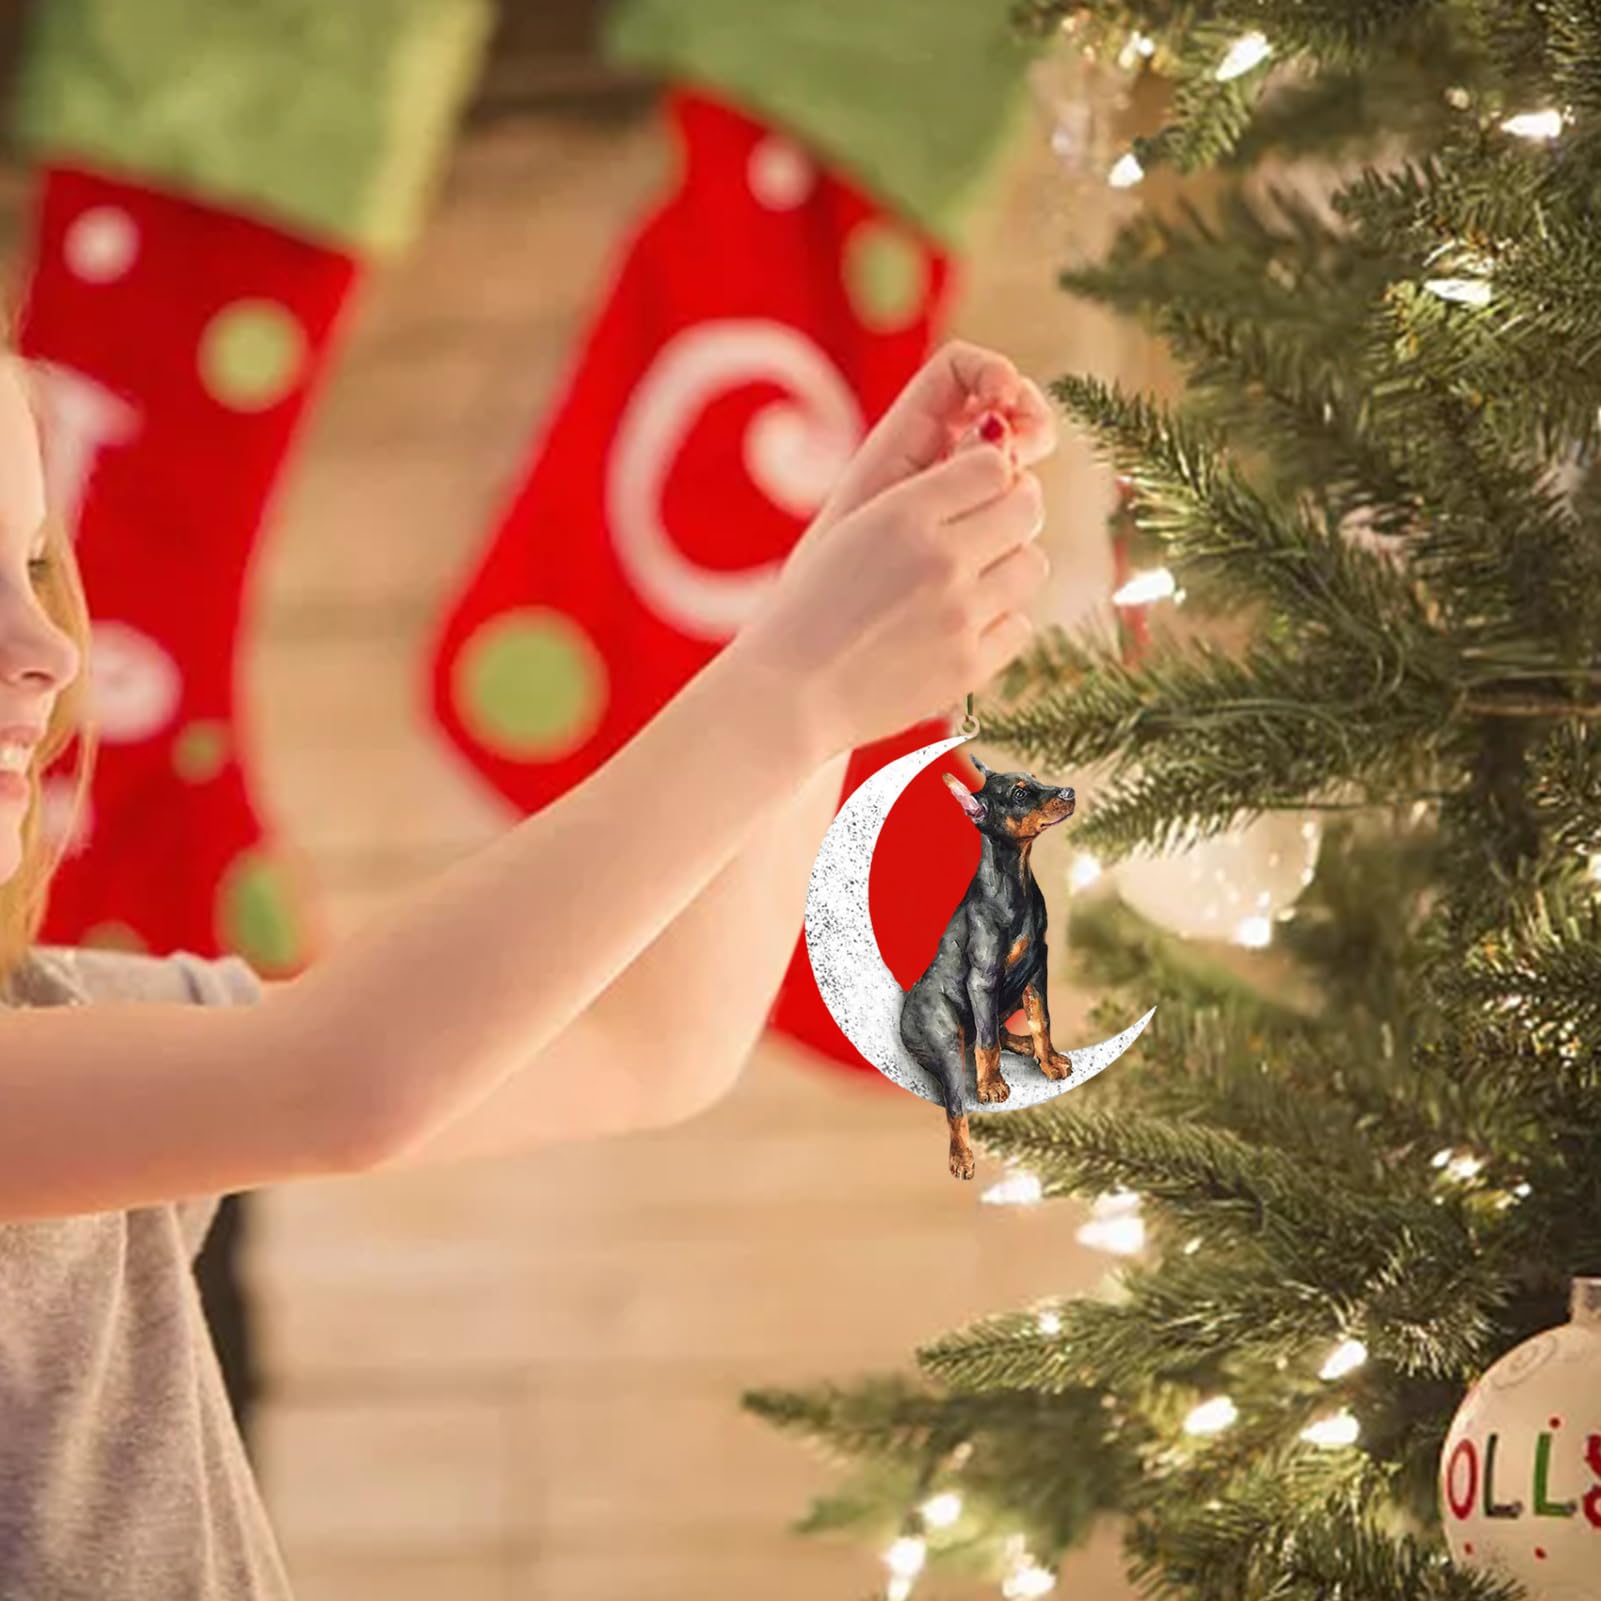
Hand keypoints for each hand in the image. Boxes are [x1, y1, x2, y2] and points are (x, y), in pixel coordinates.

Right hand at [725, 371, 1051, 763]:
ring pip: (1031, 566)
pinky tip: (960, 629)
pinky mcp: (970, 665)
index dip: (992, 475)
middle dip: (1013, 513)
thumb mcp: (850, 531)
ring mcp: (960, 614)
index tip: (981, 492)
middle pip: (1025, 510)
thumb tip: (995, 472)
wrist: (789, 694)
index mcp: (902, 514)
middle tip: (991, 530)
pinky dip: (997, 625)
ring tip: (973, 583)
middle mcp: (940, 558)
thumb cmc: (810, 610)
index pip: (992, 466)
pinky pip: (1019, 626)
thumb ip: (917, 501)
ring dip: (1009, 568)